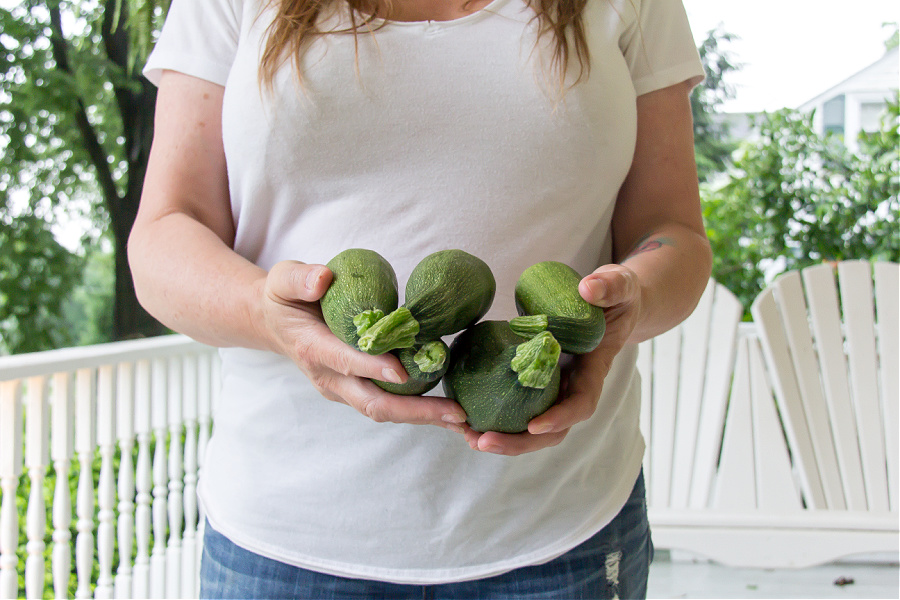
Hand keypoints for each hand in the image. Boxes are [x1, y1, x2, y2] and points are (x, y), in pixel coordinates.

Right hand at [259, 260, 468, 430]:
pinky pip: (389, 405)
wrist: (274, 324)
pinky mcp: (356, 391)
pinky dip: (418, 410)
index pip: (346, 361)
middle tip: (455, 414)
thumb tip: (323, 278)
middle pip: (373, 403)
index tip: (403, 371)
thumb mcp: (282, 279)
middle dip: (415, 411)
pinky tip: (449, 410)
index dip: (373, 367)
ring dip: (424, 417)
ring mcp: (343, 390)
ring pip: (385, 411)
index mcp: (313, 349)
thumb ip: (300, 278)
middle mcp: (330, 378)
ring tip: (462, 419)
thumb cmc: (283, 298)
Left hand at [463, 264, 641, 455]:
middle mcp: (574, 387)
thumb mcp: (621, 286)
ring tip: (467, 437)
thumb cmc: (618, 296)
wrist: (613, 304)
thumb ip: (610, 286)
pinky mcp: (537, 382)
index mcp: (594, 370)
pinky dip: (494, 416)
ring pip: (532, 426)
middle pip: (551, 431)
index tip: (533, 426)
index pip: (581, 404)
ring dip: (501, 437)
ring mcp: (555, 388)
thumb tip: (587, 288)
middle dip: (518, 442)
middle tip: (482, 441)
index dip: (559, 418)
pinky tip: (465, 417)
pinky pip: (518, 406)